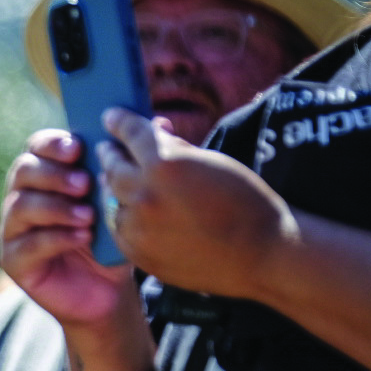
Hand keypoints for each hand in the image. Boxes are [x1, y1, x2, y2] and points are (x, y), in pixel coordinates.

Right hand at [0, 129, 133, 327]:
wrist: (108, 293)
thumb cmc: (114, 241)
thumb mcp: (126, 200)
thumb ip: (137, 162)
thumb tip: (162, 122)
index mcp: (47, 175)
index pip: (37, 146)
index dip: (52, 143)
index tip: (77, 147)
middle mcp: (23, 197)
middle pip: (23, 171)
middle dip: (54, 174)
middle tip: (84, 183)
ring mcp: (13, 230)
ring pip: (21, 206)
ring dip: (56, 207)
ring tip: (88, 215)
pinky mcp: (13, 260)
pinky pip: (27, 244)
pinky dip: (55, 238)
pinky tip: (81, 238)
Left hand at [99, 108, 294, 297]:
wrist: (261, 254)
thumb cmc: (245, 201)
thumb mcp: (212, 161)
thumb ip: (177, 147)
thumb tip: (156, 130)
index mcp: (165, 165)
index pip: (131, 134)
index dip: (119, 122)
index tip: (111, 116)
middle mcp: (144, 195)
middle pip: (113, 167)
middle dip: (111, 153)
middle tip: (109, 147)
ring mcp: (138, 227)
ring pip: (110, 199)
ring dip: (112, 186)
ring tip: (114, 177)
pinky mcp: (138, 252)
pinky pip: (117, 227)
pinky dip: (120, 214)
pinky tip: (124, 208)